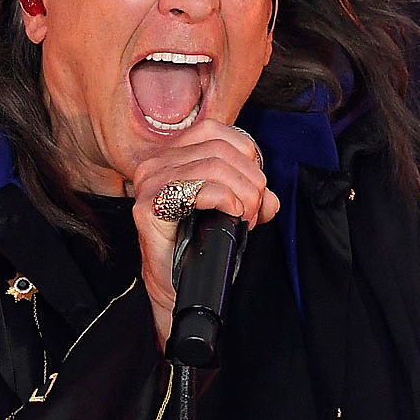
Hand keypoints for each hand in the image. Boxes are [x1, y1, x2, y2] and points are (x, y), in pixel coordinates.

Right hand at [129, 122, 279, 345]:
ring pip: (214, 166)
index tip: (254, 189)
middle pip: (220, 149)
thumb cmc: (202, 245)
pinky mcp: (148, 207)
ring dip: (242, 194)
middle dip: (250, 181)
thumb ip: (253, 194)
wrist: (179, 287)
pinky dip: (225, 199)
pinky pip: (199, 189)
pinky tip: (233, 215)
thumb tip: (271, 198)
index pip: (218, 132)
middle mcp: (156, 163)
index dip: (248, 157)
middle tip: (253, 212)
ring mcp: (149, 183)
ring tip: (244, 218)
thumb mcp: (234, 211)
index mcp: (173, 155)